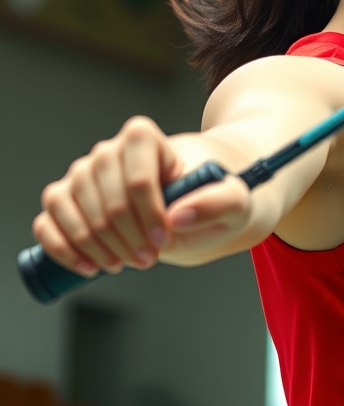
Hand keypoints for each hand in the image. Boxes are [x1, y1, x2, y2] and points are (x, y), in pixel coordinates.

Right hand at [32, 116, 252, 275]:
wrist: (191, 200)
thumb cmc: (211, 195)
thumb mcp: (234, 199)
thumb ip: (221, 201)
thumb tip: (179, 216)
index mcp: (142, 137)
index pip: (136, 177)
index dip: (149, 214)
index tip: (165, 239)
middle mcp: (106, 151)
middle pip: (105, 198)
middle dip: (127, 237)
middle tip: (149, 259)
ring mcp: (80, 175)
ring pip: (71, 208)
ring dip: (96, 245)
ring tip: (123, 264)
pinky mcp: (64, 200)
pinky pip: (47, 222)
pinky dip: (62, 248)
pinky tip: (89, 267)